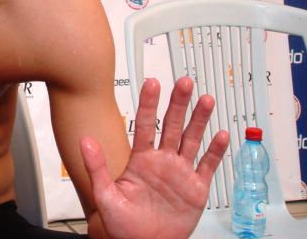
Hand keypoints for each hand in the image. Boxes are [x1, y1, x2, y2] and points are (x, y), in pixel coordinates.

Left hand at [80, 77, 228, 238]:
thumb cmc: (123, 225)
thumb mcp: (105, 195)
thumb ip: (96, 167)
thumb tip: (84, 140)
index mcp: (141, 160)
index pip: (145, 125)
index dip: (149, 103)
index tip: (152, 83)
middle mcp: (162, 161)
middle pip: (172, 125)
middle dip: (178, 103)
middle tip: (184, 82)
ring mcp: (180, 173)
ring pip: (192, 140)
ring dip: (199, 120)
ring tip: (206, 99)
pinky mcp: (196, 189)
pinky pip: (207, 166)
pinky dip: (215, 151)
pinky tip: (222, 135)